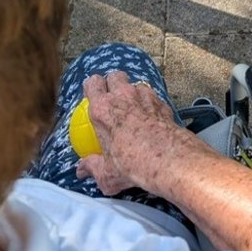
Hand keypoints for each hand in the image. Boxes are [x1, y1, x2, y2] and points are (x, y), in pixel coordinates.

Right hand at [77, 71, 187, 195]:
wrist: (169, 159)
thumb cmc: (134, 164)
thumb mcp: (107, 174)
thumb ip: (92, 168)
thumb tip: (82, 170)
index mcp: (103, 109)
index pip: (93, 83)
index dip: (93, 87)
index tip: (93, 96)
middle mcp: (123, 97)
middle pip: (115, 76)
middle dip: (113, 83)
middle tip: (112, 99)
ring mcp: (144, 96)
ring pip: (135, 84)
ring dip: (133, 93)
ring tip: (133, 109)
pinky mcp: (162, 102)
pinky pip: (153, 96)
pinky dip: (150, 103)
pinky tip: (151, 118)